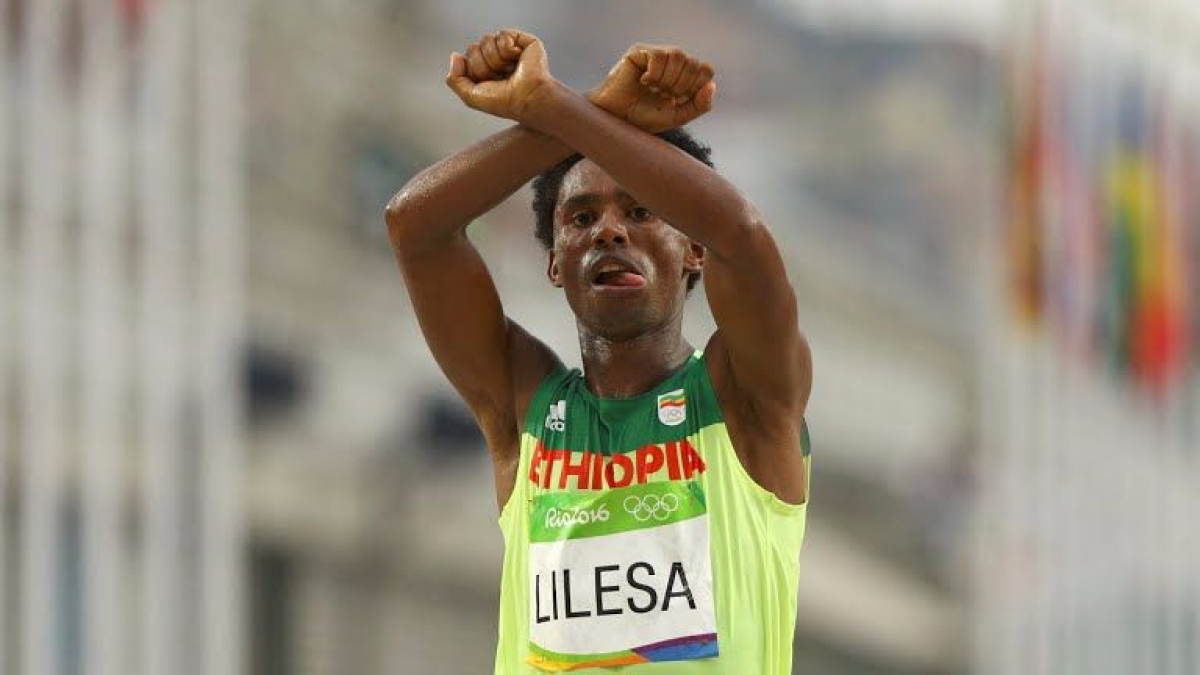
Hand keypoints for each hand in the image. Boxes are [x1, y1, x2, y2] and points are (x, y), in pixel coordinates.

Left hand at [446, 30, 557, 122]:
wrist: (526, 98)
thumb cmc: (504, 102)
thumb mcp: (470, 96)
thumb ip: (454, 79)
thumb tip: (455, 55)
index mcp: (485, 71)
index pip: (467, 58)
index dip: (473, 70)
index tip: (487, 83)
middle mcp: (497, 59)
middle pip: (474, 48)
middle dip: (483, 65)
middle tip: (499, 77)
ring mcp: (509, 49)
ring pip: (486, 40)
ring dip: (495, 59)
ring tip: (510, 69)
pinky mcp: (522, 41)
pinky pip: (502, 35)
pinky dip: (507, 49)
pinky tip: (517, 58)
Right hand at [588, 44, 715, 132]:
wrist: (616, 120)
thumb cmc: (643, 118)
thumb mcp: (677, 116)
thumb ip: (699, 105)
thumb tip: (711, 85)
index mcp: (683, 75)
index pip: (705, 70)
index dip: (695, 87)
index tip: (677, 99)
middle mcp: (672, 62)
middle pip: (694, 63)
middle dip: (680, 86)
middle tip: (662, 95)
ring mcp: (656, 54)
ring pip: (678, 55)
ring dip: (668, 79)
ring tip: (653, 89)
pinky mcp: (640, 51)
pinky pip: (660, 55)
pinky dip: (655, 74)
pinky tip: (643, 82)